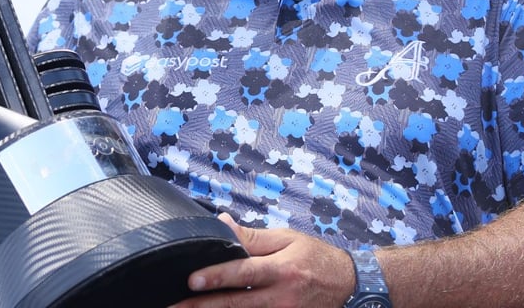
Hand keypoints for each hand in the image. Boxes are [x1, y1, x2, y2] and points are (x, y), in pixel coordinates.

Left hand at [170, 214, 354, 307]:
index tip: (192, 280)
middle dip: (202, 307)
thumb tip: (220, 223)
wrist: (349, 285)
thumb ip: (252, 237)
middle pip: (237, 304)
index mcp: (281, 269)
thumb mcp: (286, 239)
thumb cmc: (314, 257)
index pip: (244, 272)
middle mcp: (282, 297)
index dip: (217, 276)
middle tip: (173, 307)